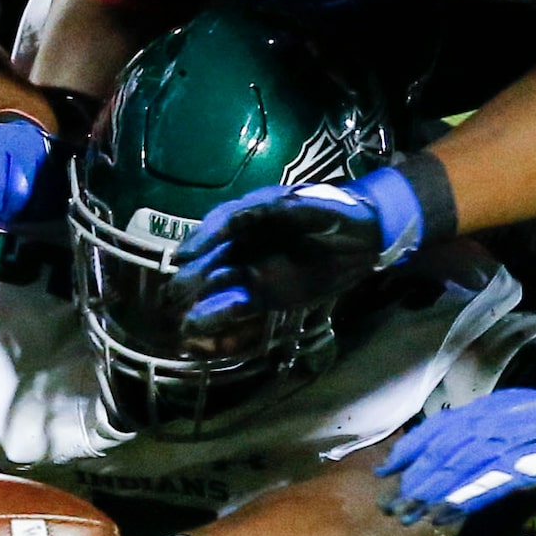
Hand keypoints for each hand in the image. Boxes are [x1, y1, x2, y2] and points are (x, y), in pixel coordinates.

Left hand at [0, 115, 55, 227]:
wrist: (18, 133)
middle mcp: (26, 146)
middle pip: (19, 192)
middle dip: (6, 211)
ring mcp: (49, 158)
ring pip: (40, 199)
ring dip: (24, 213)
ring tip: (12, 212)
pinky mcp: (63, 171)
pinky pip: (54, 200)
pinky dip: (40, 211)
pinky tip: (28, 209)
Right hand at [169, 167, 423, 345]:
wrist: (362, 239)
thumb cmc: (340, 213)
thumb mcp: (321, 207)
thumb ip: (294, 209)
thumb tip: (264, 210)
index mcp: (256, 213)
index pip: (224, 223)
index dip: (205, 238)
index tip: (188, 254)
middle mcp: (245, 240)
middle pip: (212, 256)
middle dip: (192, 273)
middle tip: (173, 291)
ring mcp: (252, 268)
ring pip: (217, 284)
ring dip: (197, 298)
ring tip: (177, 314)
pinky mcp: (263, 294)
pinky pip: (235, 306)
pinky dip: (216, 316)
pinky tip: (197, 328)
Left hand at [377, 364, 535, 524]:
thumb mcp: (524, 418)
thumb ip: (497, 433)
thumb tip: (473, 453)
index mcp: (492, 408)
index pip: (440, 429)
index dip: (411, 450)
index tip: (388, 469)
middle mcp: (493, 420)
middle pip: (440, 451)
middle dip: (412, 478)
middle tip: (388, 503)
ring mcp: (507, 442)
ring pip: (455, 469)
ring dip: (429, 494)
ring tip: (407, 515)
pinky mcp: (524, 464)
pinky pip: (484, 484)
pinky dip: (460, 501)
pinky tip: (443, 516)